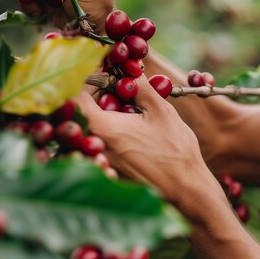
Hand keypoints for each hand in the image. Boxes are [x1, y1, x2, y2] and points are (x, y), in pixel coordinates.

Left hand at [75, 76, 213, 206]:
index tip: (103, 70)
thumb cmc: (175, 150)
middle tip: (117, 86)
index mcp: (100, 127)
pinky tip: (129, 130)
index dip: (86, 78)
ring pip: (88, 129)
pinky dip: (108, 132)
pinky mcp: (106, 172)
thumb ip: (140, 87)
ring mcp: (97, 161)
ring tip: (125, 107)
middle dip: (95, 95)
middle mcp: (92, 145)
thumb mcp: (161, 111)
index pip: (75, 95)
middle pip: (79, 112)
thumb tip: (129, 69)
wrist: (184, 189)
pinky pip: (98, 144)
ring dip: (102, 114)